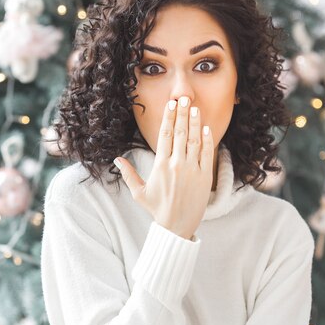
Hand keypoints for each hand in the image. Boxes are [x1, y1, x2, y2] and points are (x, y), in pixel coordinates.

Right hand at [114, 96, 214, 239]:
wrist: (177, 226)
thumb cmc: (157, 209)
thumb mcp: (139, 192)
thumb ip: (128, 174)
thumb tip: (117, 159)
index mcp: (160, 165)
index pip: (165, 136)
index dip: (168, 118)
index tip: (170, 105)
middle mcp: (177, 165)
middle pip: (180, 133)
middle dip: (181, 114)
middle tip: (183, 98)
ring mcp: (192, 170)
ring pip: (194, 141)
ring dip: (194, 123)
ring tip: (194, 108)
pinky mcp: (205, 177)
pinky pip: (207, 154)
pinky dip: (207, 140)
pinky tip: (205, 128)